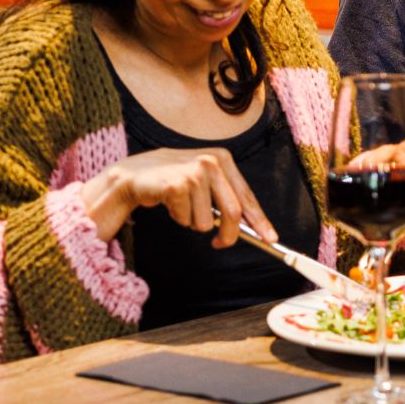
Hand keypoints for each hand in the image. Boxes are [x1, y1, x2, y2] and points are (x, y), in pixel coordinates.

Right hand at [80, 148, 271, 247]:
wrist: (134, 175)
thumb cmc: (172, 180)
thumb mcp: (204, 182)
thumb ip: (225, 197)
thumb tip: (249, 227)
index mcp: (223, 159)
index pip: (246, 195)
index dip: (259, 220)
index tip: (270, 239)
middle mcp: (212, 162)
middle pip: (233, 212)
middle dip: (228, 235)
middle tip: (219, 244)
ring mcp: (195, 172)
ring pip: (207, 221)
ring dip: (193, 222)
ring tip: (180, 206)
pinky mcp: (178, 185)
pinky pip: (186, 220)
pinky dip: (178, 218)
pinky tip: (168, 203)